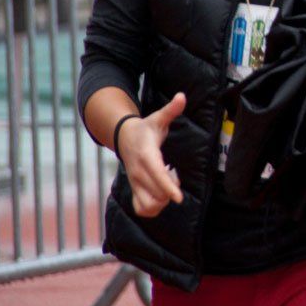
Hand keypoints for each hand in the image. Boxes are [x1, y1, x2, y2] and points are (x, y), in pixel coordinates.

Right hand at [116, 93, 185, 217]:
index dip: (168, 187)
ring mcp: (135, 184)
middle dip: (170, 190)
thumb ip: (171, 109)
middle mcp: (138, 173)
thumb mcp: (158, 118)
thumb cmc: (145, 129)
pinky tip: (160, 193)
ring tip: (167, 185)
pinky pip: (142, 209)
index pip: (156, 175)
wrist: (124, 138)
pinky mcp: (134, 190)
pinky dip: (153, 207)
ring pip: (148, 206)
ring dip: (162, 200)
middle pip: (156, 194)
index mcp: (146, 156)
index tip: (178, 198)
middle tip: (174, 174)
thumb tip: (182, 96)